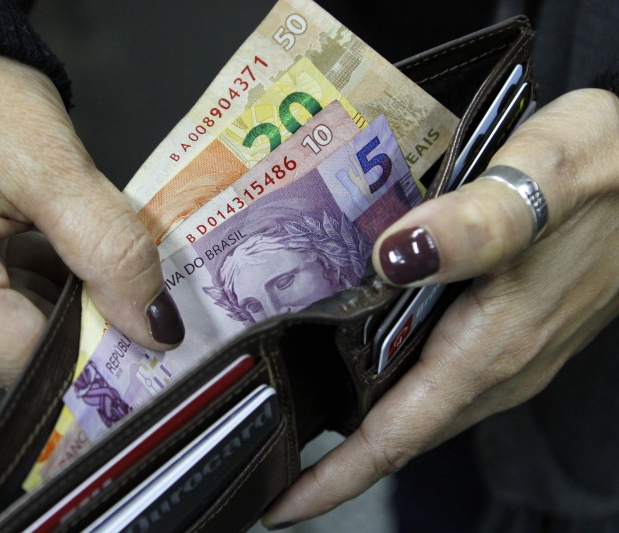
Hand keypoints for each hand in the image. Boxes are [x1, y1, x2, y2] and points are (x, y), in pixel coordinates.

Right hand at [0, 41, 183, 387]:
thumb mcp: (53, 163)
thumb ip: (111, 250)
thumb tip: (155, 325)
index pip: (29, 358)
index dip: (100, 349)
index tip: (152, 332)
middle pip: (17, 349)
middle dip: (84, 319)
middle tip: (129, 278)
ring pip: (8, 329)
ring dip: (61, 297)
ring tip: (83, 244)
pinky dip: (34, 282)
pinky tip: (53, 243)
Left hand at [262, 88, 618, 526]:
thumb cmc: (610, 166)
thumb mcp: (547, 174)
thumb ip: (478, 221)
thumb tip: (395, 255)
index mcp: (493, 343)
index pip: (397, 433)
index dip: (334, 476)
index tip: (276, 504)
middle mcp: (499, 365)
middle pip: (398, 432)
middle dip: (330, 458)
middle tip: (260, 453)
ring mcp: (509, 355)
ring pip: (417, 409)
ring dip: (357, 426)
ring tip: (291, 415)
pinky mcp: (513, 334)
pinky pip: (437, 380)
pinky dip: (388, 387)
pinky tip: (354, 359)